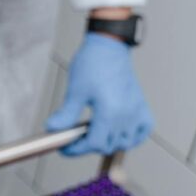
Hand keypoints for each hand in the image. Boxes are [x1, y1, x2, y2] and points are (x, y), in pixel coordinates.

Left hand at [45, 33, 154, 155]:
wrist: (108, 47)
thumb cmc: (92, 64)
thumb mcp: (75, 91)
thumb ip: (66, 115)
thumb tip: (52, 129)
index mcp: (110, 112)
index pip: (94, 144)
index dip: (76, 148)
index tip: (65, 146)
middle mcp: (127, 115)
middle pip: (108, 146)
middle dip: (89, 145)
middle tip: (75, 137)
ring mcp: (136, 111)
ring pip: (125, 142)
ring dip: (109, 143)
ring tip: (94, 133)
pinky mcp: (142, 106)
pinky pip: (143, 131)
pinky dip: (133, 137)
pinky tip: (119, 133)